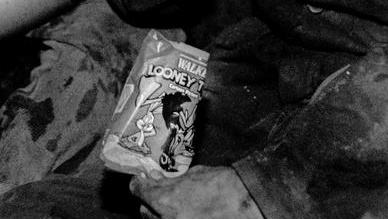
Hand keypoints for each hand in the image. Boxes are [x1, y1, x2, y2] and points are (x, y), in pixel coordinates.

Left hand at [131, 166, 262, 218]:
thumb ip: (174, 179)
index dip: (140, 182)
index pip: (138, 190)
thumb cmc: (227, 187)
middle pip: (143, 210)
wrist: (249, 205)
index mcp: (165, 200)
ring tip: (174, 205)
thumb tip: (162, 179)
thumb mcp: (196, 175)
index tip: (143, 179)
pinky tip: (185, 213)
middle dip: (149, 200)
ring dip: (160, 213)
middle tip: (159, 191)